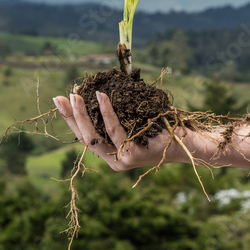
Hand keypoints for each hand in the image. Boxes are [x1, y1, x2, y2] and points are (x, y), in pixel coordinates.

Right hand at [53, 91, 176, 170]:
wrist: (188, 142)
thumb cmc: (163, 127)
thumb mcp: (135, 120)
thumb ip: (118, 114)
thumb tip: (100, 89)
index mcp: (113, 154)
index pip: (86, 138)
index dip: (72, 119)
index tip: (63, 100)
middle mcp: (115, 161)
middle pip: (85, 138)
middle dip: (71, 116)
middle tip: (62, 96)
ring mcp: (122, 160)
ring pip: (95, 136)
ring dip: (82, 114)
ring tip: (77, 94)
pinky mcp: (132, 155)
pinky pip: (115, 129)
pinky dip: (106, 112)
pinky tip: (101, 96)